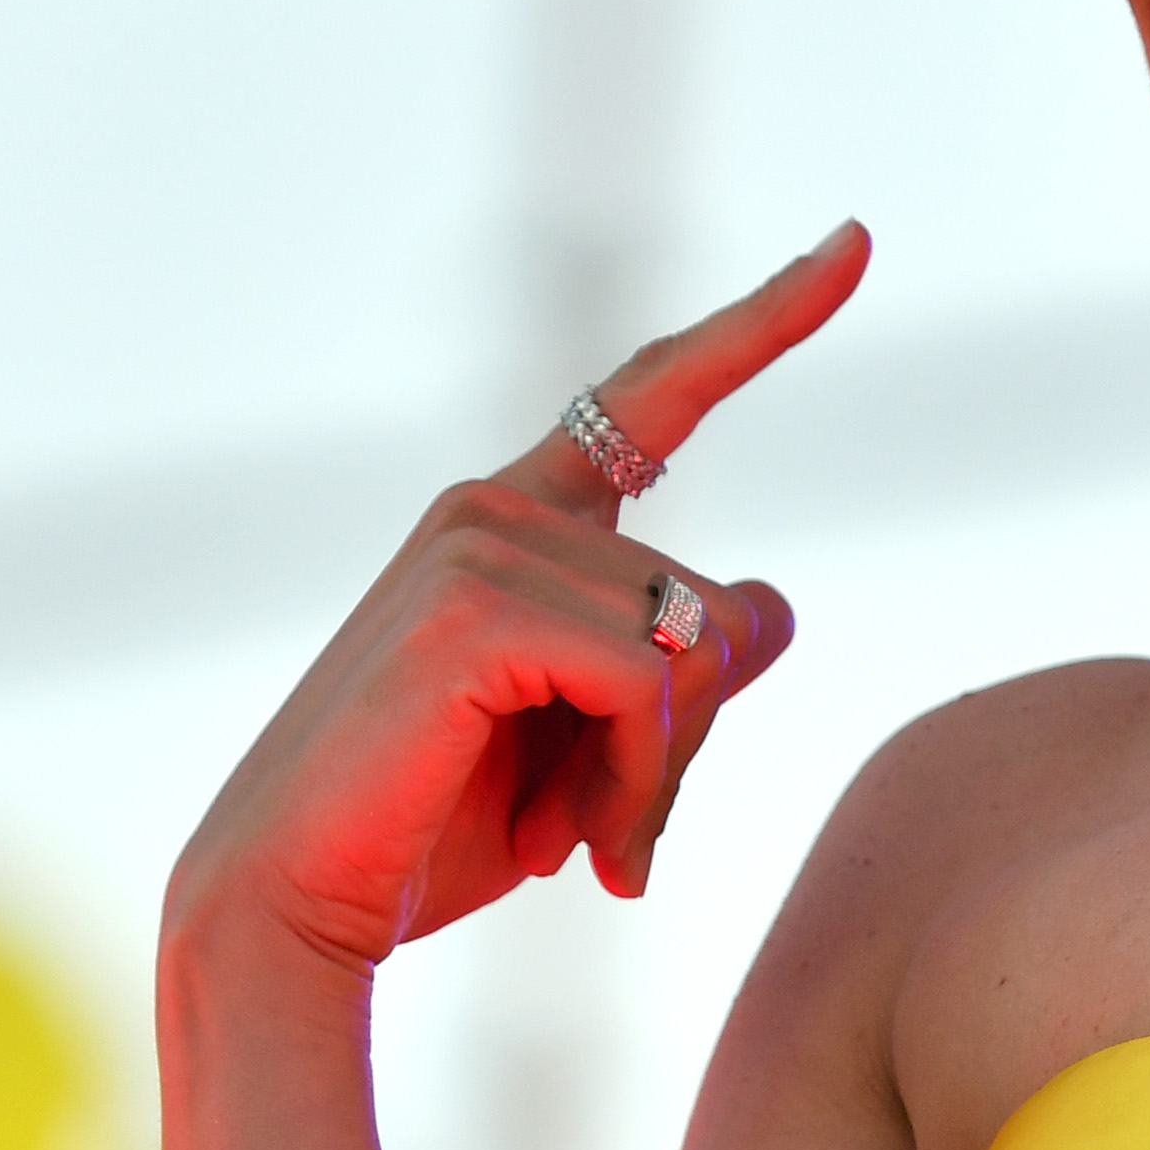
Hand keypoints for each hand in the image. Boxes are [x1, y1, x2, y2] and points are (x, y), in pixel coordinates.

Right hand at [166, 226, 869, 995]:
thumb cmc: (428, 833)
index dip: (763, 322)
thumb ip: (674, 674)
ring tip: (583, 848)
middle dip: (684, 743)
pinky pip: (648, 683)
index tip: (853, 244)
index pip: (656, 396)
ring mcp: (477, 545)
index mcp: (518, 524)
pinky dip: (639, 784)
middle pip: (707, 604)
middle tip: (606, 835)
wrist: (295, 905)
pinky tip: (578, 849)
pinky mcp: (471, 607)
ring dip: (658, 780)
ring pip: (689, 650)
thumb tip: (775, 608)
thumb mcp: (588, 750)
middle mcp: (495, 507)